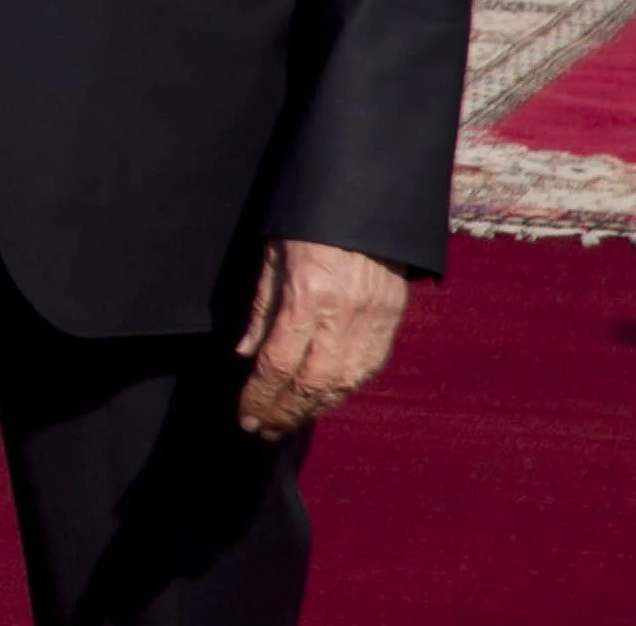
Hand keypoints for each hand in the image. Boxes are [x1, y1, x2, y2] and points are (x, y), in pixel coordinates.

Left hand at [234, 238, 409, 436]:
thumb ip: (262, 308)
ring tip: (286, 423)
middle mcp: (343, 318)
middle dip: (283, 413)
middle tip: (261, 430)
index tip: (245, 416)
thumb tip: (245, 355)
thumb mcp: (273, 256)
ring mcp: (372, 324)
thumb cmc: (313, 223)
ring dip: (312, 410)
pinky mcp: (391, 325)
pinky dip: (341, 392)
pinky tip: (322, 401)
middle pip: (311, 384)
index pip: (278, 364)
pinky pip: (366, 372)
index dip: (260, 396)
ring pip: (342, 385)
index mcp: (308, 298)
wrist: (371, 204)